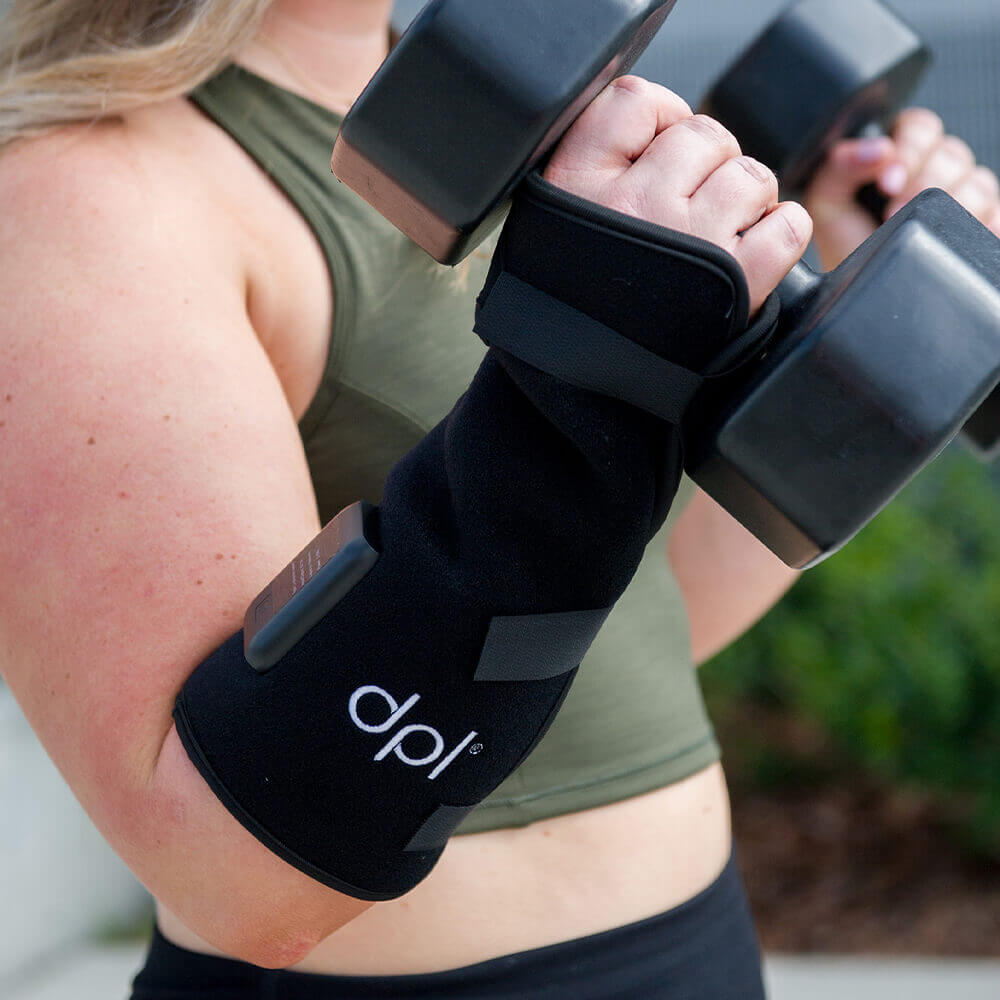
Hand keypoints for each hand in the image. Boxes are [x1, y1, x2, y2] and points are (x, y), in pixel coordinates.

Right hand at [543, 76, 811, 314]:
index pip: (635, 101)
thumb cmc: (569, 304)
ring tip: (716, 237)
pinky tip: (749, 254)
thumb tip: (659, 123)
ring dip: (745, 201)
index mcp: (579, 185)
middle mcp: (636, 207)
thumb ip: (589, 166)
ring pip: (751, 175)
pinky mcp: (737, 283)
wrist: (577, 386)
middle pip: (704, 134)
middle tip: (688, 208)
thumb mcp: (547, 222)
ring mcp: (691, 243)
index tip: (659, 150)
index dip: (660, 118)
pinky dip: (780, 233)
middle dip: (708, 165)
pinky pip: (788, 225)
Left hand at [805, 108, 999, 270]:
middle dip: (922, 182)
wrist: (860, 287)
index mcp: (900, 154)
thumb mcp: (827, 202)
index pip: (920, 128)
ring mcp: (962, 194)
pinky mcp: (982, 221)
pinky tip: (944, 236)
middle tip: (893, 210)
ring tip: (913, 228)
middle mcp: (934, 169)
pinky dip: (976, 222)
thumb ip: (839, 166)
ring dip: (945, 204)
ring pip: (977, 180)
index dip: (909, 148)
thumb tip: (877, 148)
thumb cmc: (844, 244)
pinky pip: (996, 212)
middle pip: (952, 152)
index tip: (887, 180)